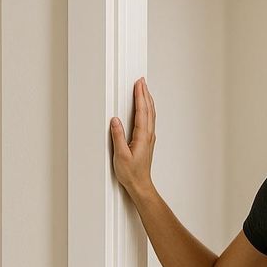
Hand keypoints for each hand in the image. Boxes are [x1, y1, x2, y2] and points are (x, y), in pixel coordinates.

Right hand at [110, 77, 155, 195]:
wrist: (140, 185)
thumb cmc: (132, 173)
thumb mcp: (121, 155)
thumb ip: (118, 137)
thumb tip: (115, 121)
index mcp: (143, 137)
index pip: (142, 112)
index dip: (140, 96)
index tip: (139, 84)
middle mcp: (148, 136)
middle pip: (149, 110)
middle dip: (145, 94)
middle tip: (142, 81)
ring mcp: (149, 138)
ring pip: (151, 115)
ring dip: (148, 101)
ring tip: (144, 90)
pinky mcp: (147, 142)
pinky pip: (149, 121)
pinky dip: (148, 111)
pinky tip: (146, 109)